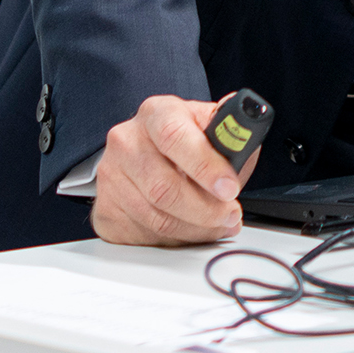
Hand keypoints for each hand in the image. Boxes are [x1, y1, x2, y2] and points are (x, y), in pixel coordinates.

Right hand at [89, 93, 258, 246]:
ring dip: (195, 228)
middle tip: (231, 215)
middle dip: (206, 209)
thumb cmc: (186, 140)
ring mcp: (111, 175)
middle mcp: (127, 140)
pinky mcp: (105, 207)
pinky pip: (143, 233)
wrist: (146, 151)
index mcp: (156, 113)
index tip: (230, 188)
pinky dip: (176, 238)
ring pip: (155, 216)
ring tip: (219, 224)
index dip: (205, 166)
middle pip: (164, 187)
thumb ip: (232, 133)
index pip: (175, 137)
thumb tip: (248, 130)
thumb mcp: (212, 126)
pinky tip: (192, 229)